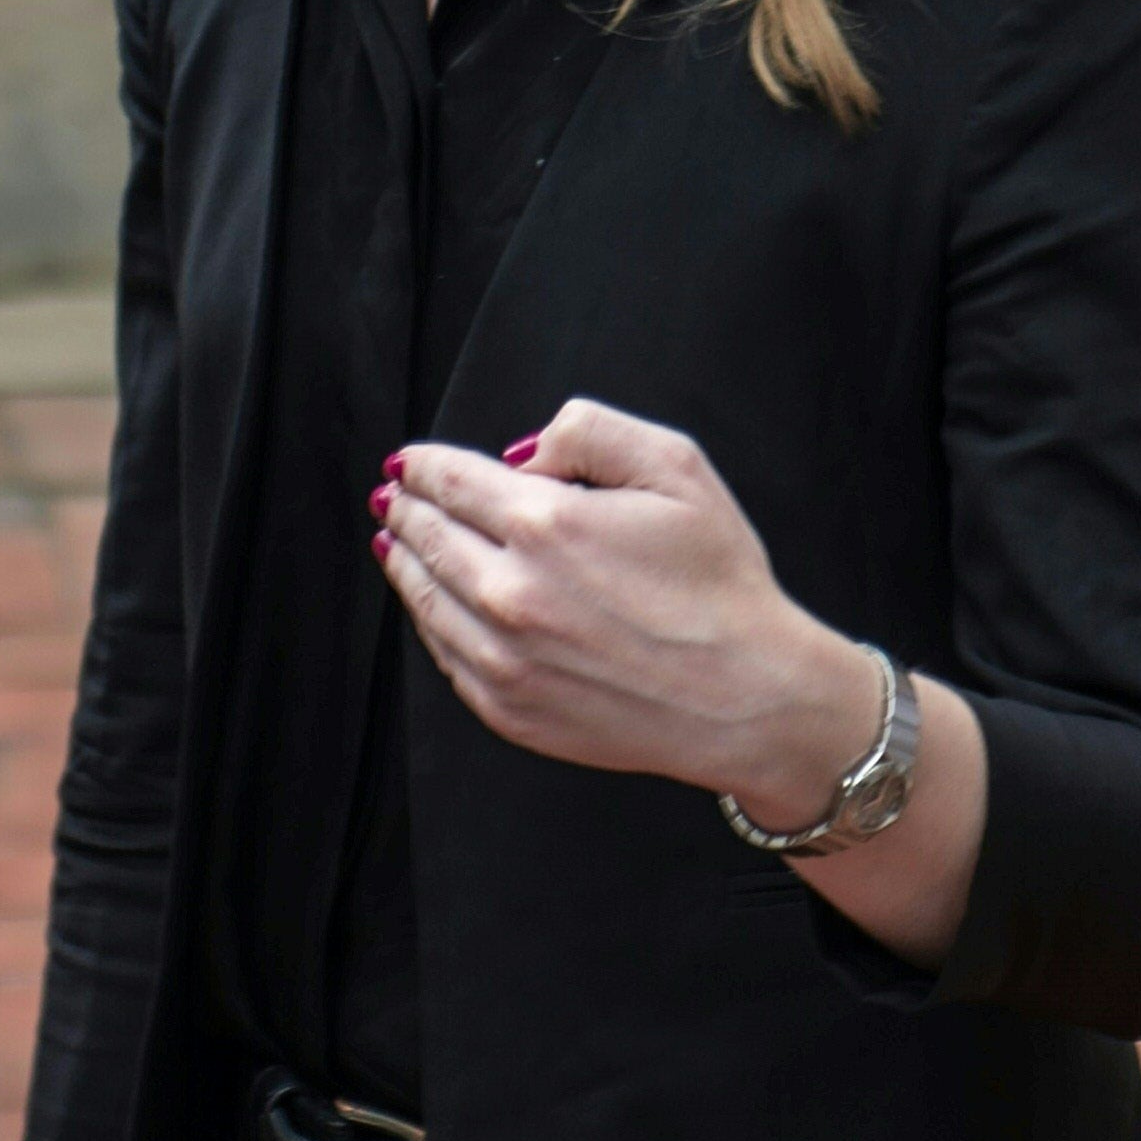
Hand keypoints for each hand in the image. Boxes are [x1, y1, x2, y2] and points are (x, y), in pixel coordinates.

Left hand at [374, 398, 885, 829]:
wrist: (748, 698)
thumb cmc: (719, 584)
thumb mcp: (675, 469)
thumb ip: (588, 432)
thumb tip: (520, 451)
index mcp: (545, 526)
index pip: (449, 480)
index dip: (422, 465)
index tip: (408, 461)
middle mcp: (509, 593)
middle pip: (425, 535)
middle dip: (405, 507)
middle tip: (392, 494)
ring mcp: (502, 658)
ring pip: (423, 595)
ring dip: (405, 561)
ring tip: (396, 540)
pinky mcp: (506, 708)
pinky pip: (444, 652)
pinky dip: (430, 619)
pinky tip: (432, 602)